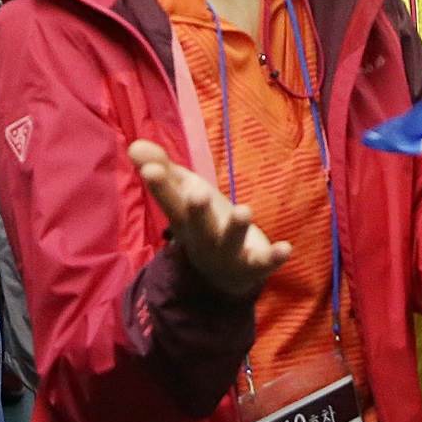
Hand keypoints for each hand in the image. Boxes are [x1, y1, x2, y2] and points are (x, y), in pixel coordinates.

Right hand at [129, 139, 289, 297]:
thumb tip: (135, 145)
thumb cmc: (201, 223)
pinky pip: (263, 263)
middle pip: (197, 225)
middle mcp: (203, 239)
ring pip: (230, 242)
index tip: (150, 169)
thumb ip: (163, 170)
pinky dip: (273, 258)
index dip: (160, 186)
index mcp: (184, 220)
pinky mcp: (253, 265)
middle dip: (197, 210)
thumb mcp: (183, 195)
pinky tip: (286, 247)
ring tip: (245, 210)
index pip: (169, 201)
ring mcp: (227, 255)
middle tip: (197, 192)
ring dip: (237, 229)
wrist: (223, 276)